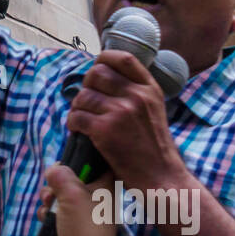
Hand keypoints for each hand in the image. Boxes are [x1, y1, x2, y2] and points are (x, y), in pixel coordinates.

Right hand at [37, 165, 115, 235]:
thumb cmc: (83, 226)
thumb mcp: (72, 193)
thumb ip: (61, 175)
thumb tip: (53, 169)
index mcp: (107, 191)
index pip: (99, 167)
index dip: (83, 162)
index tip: (67, 162)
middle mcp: (98, 202)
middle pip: (74, 181)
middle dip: (58, 184)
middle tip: (52, 190)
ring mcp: (85, 217)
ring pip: (63, 197)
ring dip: (50, 200)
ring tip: (47, 207)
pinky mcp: (73, 229)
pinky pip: (58, 214)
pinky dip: (50, 215)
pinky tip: (46, 220)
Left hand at [67, 50, 186, 192]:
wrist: (161, 177)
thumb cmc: (153, 147)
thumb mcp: (154, 109)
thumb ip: (136, 92)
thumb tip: (105, 75)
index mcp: (149, 88)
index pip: (123, 58)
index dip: (104, 59)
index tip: (97, 69)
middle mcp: (136, 96)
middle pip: (97, 73)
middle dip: (86, 85)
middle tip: (87, 101)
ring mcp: (120, 112)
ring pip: (83, 96)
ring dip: (77, 107)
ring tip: (82, 118)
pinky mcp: (105, 130)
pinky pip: (77, 116)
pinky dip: (73, 123)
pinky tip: (78, 130)